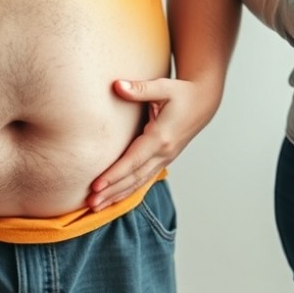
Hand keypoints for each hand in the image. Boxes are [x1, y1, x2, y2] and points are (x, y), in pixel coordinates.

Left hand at [87, 77, 218, 211]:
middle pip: (134, 178)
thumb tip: (117, 85)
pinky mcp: (163, 160)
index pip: (133, 161)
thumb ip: (140, 89)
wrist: (203, 102)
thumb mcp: (163, 87)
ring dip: (118, 195)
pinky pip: (144, 179)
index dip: (114, 174)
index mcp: (161, 137)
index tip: (96, 185)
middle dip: (112, 192)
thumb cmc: (182, 93)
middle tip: (90, 203)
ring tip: (97, 207)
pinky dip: (129, 190)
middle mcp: (164, 152)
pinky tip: (115, 198)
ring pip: (139, 182)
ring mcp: (165, 158)